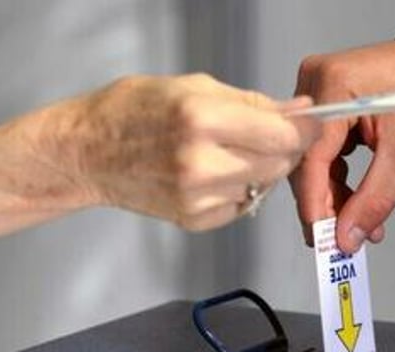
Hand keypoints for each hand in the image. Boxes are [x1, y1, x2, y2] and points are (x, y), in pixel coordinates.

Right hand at [56, 74, 320, 230]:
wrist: (86, 153)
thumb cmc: (132, 111)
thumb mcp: (193, 87)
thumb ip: (252, 103)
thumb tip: (298, 112)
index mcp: (202, 119)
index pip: (282, 134)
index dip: (304, 129)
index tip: (308, 124)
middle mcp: (201, 162)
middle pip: (278, 163)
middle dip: (285, 148)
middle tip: (272, 135)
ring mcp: (197, 197)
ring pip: (263, 185)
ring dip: (262, 169)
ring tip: (235, 151)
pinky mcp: (193, 220)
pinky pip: (241, 206)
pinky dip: (239, 190)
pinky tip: (216, 174)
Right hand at [291, 39, 394, 252]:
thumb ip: (374, 201)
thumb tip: (347, 237)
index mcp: (335, 85)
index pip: (312, 156)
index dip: (315, 203)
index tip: (319, 238)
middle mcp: (319, 81)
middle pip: (308, 158)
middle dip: (327, 202)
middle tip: (340, 239)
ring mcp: (321, 88)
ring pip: (315, 157)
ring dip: (335, 194)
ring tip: (360, 224)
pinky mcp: (329, 99)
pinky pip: (325, 147)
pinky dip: (340, 176)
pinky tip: (357, 200)